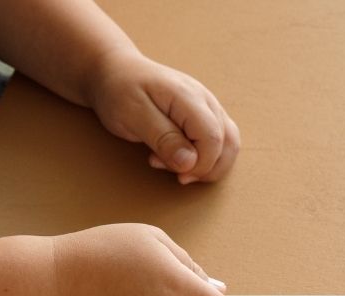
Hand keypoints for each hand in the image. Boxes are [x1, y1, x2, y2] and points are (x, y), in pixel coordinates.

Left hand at [88, 48, 239, 184]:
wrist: (116, 71)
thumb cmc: (119, 91)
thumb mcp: (133, 115)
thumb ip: (163, 139)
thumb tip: (189, 163)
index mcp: (189, 97)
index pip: (212, 139)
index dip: (200, 165)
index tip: (177, 174)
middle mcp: (206, 100)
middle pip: (228, 143)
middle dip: (205, 169)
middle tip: (176, 174)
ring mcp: (209, 107)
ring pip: (229, 144)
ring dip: (209, 166)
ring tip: (179, 168)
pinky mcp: (206, 116)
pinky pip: (220, 142)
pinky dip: (207, 158)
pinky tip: (183, 159)